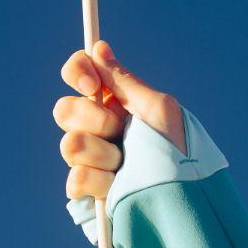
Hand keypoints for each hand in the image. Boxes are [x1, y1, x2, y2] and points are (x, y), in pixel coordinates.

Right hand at [53, 41, 184, 201]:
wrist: (181, 200)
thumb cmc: (179, 151)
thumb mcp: (158, 109)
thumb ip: (124, 81)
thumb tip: (99, 47)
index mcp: (117, 102)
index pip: (80, 73)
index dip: (78, 73)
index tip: (93, 86)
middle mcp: (100, 127)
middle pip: (65, 109)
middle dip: (95, 121)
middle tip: (122, 132)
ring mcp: (91, 159)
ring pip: (69, 144)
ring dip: (103, 154)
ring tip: (128, 166)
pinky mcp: (88, 191)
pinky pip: (75, 180)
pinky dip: (99, 182)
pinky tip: (119, 187)